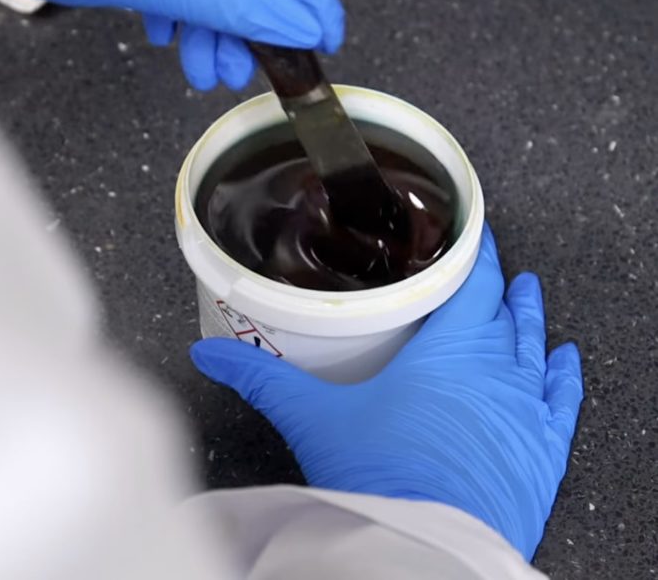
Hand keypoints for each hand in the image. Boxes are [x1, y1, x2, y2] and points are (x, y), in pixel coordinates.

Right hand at [191, 225, 583, 560]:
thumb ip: (259, 377)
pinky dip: (565, 374)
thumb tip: (208, 353)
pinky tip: (562, 359)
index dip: (473, 247)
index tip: (467, 228)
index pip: (474, 277)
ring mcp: (526, 408)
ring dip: (529, 317)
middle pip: (506, 306)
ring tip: (524, 293)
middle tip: (484, 262)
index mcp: (449, 347)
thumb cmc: (381, 475)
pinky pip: (564, 398)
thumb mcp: (311, 417)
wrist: (427, 546)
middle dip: (496, 281)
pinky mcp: (544, 449)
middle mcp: (496, 367)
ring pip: (535, 344)